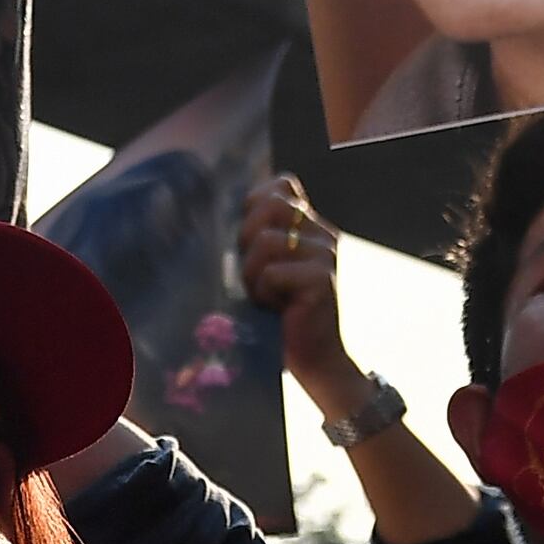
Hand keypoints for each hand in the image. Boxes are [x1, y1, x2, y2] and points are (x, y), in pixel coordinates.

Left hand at [236, 177, 351, 387]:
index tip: (251, 240)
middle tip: (254, 274)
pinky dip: (264, 293)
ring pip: (265, 240)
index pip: (282, 183)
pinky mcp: (322, 279)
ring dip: (252, 274)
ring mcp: (326, 254)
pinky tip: (277, 309)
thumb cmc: (280, 316)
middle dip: (247, 239)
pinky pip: (272, 272)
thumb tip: (217, 212)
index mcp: (310, 225)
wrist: (315, 360)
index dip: (256, 203)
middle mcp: (323, 233)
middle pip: (270, 205)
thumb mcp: (263, 268)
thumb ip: (256, 236)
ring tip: (265, 296)